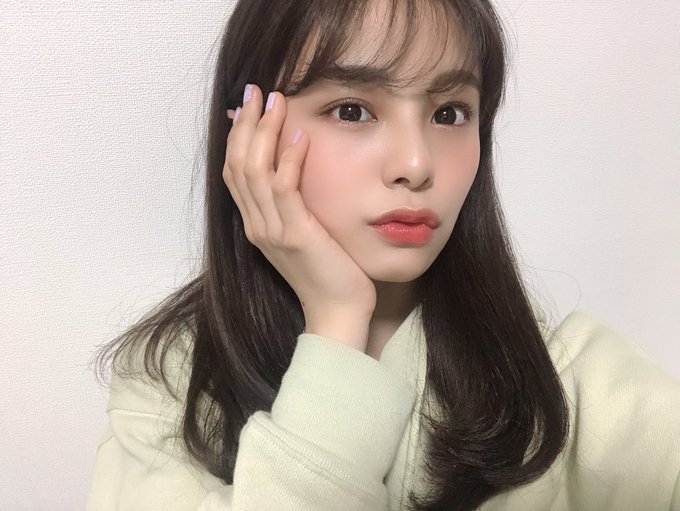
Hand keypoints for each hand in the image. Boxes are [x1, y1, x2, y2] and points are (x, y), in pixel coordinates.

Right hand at [223, 84, 375, 350]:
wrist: (337, 312)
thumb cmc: (328, 273)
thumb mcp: (304, 234)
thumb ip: (291, 204)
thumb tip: (289, 171)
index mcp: (256, 224)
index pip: (234, 171)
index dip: (238, 136)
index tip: (249, 105)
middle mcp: (257, 225)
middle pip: (238, 164)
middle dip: (247, 124)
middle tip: (257, 91)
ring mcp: (272, 230)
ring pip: (255, 171)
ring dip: (265, 132)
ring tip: (277, 100)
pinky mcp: (295, 234)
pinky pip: (285, 189)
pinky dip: (290, 158)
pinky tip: (300, 134)